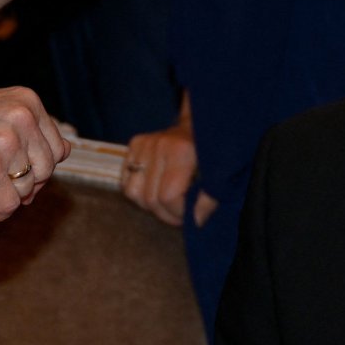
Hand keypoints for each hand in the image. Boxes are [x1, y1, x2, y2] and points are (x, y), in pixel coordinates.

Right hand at [0, 84, 69, 221]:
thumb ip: (26, 126)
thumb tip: (67, 152)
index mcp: (26, 100)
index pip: (58, 147)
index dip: (40, 167)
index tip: (20, 175)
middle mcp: (22, 118)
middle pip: (47, 170)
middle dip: (30, 185)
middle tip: (5, 191)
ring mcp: (7, 142)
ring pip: (29, 188)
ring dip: (12, 200)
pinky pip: (10, 205)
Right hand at [122, 108, 215, 226]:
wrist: (201, 123)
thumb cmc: (211, 152)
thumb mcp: (219, 173)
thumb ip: (210, 198)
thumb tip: (196, 220)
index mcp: (180, 151)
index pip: (168, 196)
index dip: (177, 213)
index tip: (189, 216)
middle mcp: (157, 145)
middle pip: (150, 198)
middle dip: (165, 214)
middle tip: (178, 215)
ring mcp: (143, 143)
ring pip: (133, 193)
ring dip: (149, 207)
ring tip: (166, 204)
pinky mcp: (134, 143)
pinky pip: (125, 181)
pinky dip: (138, 193)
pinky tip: (155, 191)